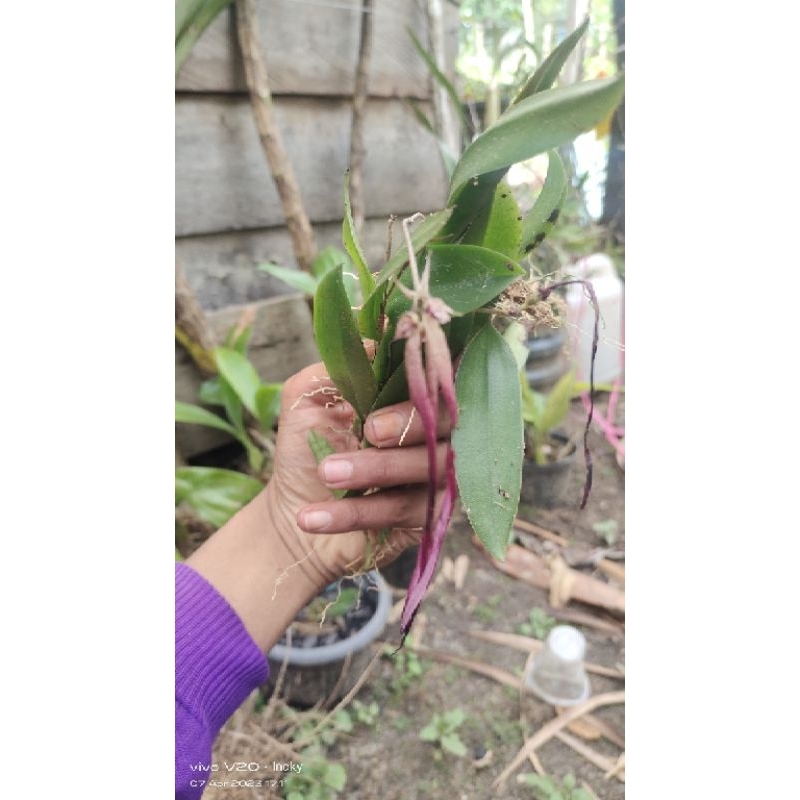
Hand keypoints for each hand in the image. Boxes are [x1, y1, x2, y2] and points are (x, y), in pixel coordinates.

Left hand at [186, 359, 453, 652]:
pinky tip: (313, 517)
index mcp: (409, 398)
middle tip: (368, 432)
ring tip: (326, 474)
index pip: (441, 378)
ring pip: (430, 470)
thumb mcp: (306, 402)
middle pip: (451, 422)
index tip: (391, 383)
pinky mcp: (430, 518)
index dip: (428, 380)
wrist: (292, 512)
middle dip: (409, 425)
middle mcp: (435, 433)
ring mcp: (439, 477)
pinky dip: (358, 512)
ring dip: (376, 470)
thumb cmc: (305, 452)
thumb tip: (371, 343)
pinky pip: (407, 512)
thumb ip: (334, 368)